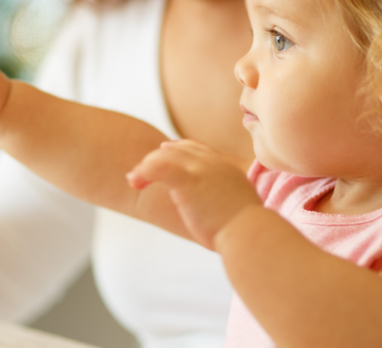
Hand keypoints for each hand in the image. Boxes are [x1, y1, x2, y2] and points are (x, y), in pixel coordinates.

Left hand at [126, 140, 260, 248]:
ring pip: (163, 156)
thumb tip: (224, 213)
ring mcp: (200, 169)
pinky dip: (142, 172)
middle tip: (138, 173)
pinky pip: (157, 166)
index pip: (196, 148)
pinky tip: (134, 181)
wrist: (248, 234)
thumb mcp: (240, 207)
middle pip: (176, 150)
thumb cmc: (245, 231)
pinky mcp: (188, 180)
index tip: (163, 149)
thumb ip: (227, 200)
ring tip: (133, 181)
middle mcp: (212, 163)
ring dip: (144, 168)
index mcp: (225, 168)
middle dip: (155, 159)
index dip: (177, 148)